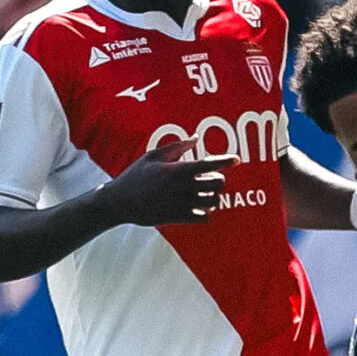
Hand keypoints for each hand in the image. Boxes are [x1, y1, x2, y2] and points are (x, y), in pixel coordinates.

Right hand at [103, 141, 223, 226]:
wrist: (120, 202)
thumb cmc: (136, 176)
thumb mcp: (152, 156)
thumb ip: (177, 147)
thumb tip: (196, 138)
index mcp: (176, 170)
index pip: (208, 163)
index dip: (225, 160)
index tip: (236, 160)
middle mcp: (181, 187)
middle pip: (217, 183)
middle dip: (219, 180)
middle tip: (210, 178)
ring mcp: (180, 204)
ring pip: (213, 201)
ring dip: (213, 196)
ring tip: (205, 194)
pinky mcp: (178, 217)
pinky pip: (204, 217)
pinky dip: (206, 212)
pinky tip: (199, 207)